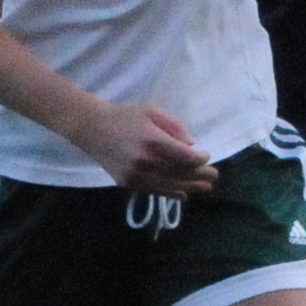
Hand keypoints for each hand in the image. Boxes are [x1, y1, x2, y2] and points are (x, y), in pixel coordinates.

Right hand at [73, 98, 215, 197]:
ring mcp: (136, 176)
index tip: (206, 156)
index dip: (199, 159)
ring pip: (169, 185)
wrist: (91, 128)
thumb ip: (174, 127)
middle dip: (199, 175)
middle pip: (180, 173)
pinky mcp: (128, 183)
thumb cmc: (123, 116)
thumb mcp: (151, 111)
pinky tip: (184, 194)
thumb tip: (191, 145)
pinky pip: (154, 191)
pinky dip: (171, 193)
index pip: (185, 156)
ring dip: (190, 187)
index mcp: (153, 141)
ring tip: (205, 187)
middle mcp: (146, 162)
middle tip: (214, 176)